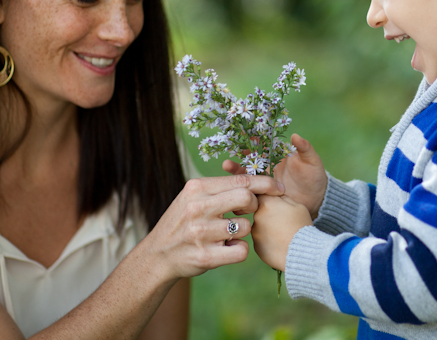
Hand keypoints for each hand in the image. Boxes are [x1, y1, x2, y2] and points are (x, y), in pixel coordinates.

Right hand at [143, 174, 284, 278]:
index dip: (265, 183)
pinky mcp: (205, 257)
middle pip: (246, 198)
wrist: (157, 255)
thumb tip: (255, 180)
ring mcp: (201, 233)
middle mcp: (198, 208)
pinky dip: (239, 250)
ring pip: (246, 227)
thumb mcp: (193, 197)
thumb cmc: (182, 222)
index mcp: (197, 188)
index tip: (278, 188)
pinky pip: (241, 251)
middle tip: (247, 212)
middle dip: (254, 205)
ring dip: (244, 231)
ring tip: (229, 233)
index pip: (240, 180)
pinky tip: (228, 248)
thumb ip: (219, 188)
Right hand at [223, 134, 327, 217]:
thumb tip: (295, 136)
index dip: (253, 140)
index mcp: (278, 155)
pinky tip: (231, 189)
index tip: (242, 135)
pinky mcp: (264, 195)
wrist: (316, 201)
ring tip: (226, 166)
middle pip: (250, 159)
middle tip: (228, 157)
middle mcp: (268, 167)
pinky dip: (241, 189)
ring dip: (236, 172)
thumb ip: (305, 149)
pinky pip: (251, 191)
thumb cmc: (315, 178)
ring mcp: (264, 181)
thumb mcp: (312, 162)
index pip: (263, 145)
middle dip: (239, 157)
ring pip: (247, 175)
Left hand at [252, 194, 312, 270]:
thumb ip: (283, 198)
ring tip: (283, 234)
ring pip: (260, 226)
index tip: (276, 203)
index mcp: (266, 204)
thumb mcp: (297, 205)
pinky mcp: (257, 247)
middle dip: (268, 213)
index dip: (269, 197)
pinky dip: (268, 240)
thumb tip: (275, 196)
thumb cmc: (302, 226)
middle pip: (259, 211)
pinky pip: (261, 240)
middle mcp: (256, 217)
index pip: (261, 194)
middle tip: (283, 220)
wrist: (302, 251)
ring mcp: (255, 233)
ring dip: (267, 227)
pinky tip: (280, 243)